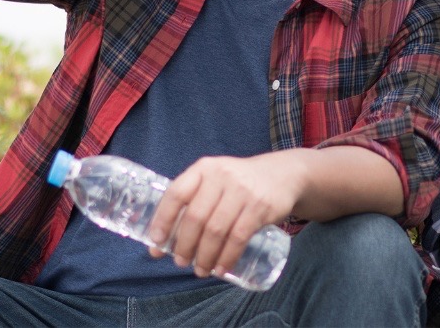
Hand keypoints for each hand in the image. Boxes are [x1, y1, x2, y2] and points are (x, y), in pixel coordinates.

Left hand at [145, 154, 301, 278]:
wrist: (282, 174)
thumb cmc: (238, 184)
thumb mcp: (214, 182)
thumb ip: (190, 205)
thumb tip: (158, 244)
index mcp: (203, 169)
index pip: (176, 194)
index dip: (163, 219)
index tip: (157, 242)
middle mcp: (221, 176)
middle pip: (195, 217)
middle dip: (185, 245)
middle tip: (181, 262)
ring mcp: (242, 191)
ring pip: (216, 230)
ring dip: (205, 255)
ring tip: (200, 270)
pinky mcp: (260, 207)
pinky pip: (239, 237)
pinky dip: (227, 257)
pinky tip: (221, 268)